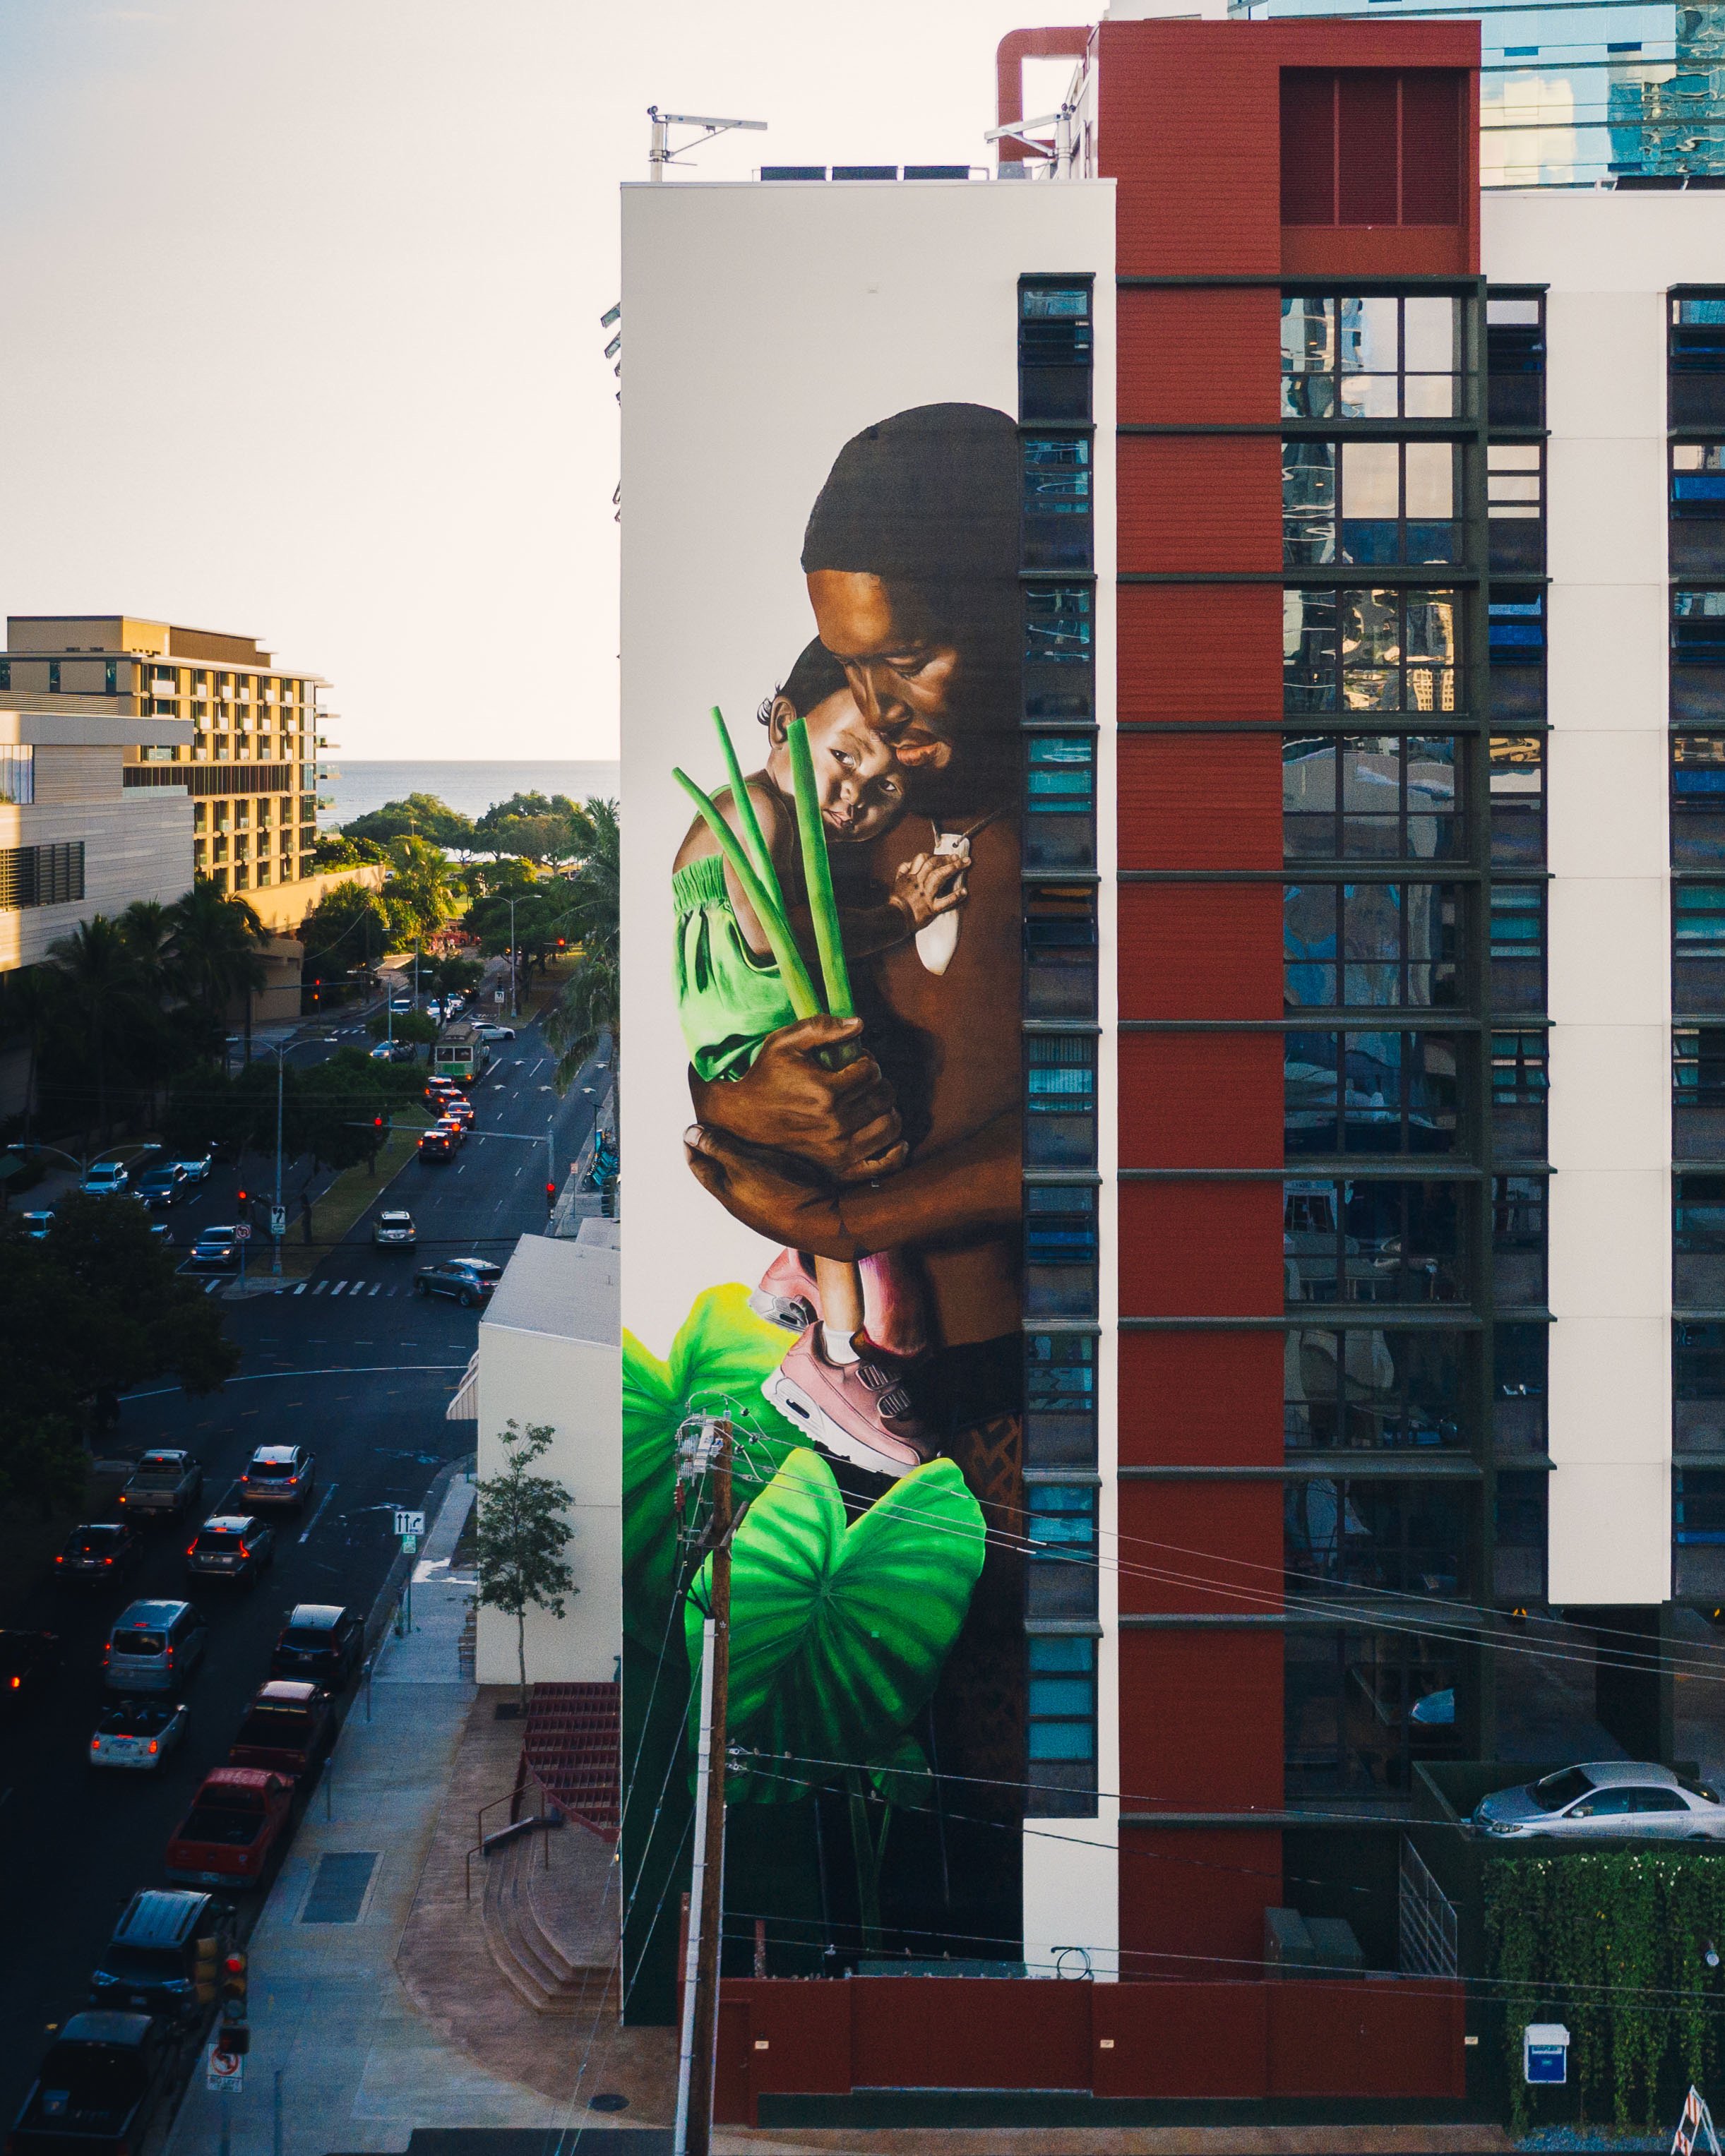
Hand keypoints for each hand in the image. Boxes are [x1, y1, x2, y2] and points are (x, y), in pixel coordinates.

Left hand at [683, 1125, 857, 1259]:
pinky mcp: (776, 1205)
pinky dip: (755, 1168)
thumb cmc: (779, 1190)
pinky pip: (758, 1183)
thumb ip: (718, 1148)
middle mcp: (736, 1201)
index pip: (697, 1165)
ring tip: (743, 1140)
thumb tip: (689, 1134)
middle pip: (716, 1173)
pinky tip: (769, 1159)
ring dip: (736, 1160)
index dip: (692, 1144)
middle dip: (712, 1151)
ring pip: (738, 1179)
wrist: (817, 1222)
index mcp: (722, 1189)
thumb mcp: (744, 1163)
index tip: (692, 1127)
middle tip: (715, 1129)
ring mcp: (756, 1205)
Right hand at [688, 1013, 906, 1181]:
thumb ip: (821, 1028)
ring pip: (889, 1126)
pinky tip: (894, 1139)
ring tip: (872, 1102)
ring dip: (888, 1109)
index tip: (856, 1061)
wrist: (740, 1119)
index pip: (871, 1071)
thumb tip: (860, 1024)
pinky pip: (882, 1164)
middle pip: (884, 1097)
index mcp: (826, 1092)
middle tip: (864, 1080)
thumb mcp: (784, 1042)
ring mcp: (839, 1150)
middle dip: (879, 1082)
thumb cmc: (764, 1076)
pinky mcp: (839, 1169)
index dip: (868, 1060)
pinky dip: (895, 1151)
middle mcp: (835, 1123)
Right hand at [890, 851, 968, 931]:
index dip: (936, 855)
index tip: (947, 855)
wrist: (894, 919)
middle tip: (959, 857)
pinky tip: (964, 891)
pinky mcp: (930, 909)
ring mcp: (925, 896)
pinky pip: (944, 902)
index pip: (922, 859)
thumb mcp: (896, 883)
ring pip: (938, 877)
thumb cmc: (896, 903)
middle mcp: (918, 883)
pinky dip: (954, 896)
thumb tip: (908, 863)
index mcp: (910, 876)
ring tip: (966, 863)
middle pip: (933, 865)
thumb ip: (902, 871)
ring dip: (953, 868)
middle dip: (947, 858)